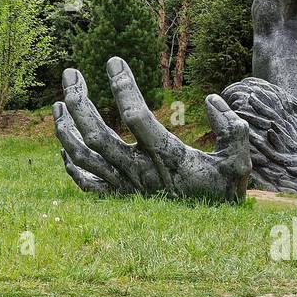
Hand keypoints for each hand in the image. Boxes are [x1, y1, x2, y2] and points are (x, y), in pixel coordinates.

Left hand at [52, 57, 251, 200]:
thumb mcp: (238, 162)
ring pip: (82, 155)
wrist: (210, 235)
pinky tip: (63, 144)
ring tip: (58, 101)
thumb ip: (233, 130)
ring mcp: (123, 186)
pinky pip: (85, 182)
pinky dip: (70, 163)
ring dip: (64, 127)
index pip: (136, 115)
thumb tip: (210, 100)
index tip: (114, 60)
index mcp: (166, 157)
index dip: (123, 85)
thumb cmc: (222, 192)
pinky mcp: (117, 198)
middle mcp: (138, 172)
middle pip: (95, 134)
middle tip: (70, 72)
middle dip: (78, 100)